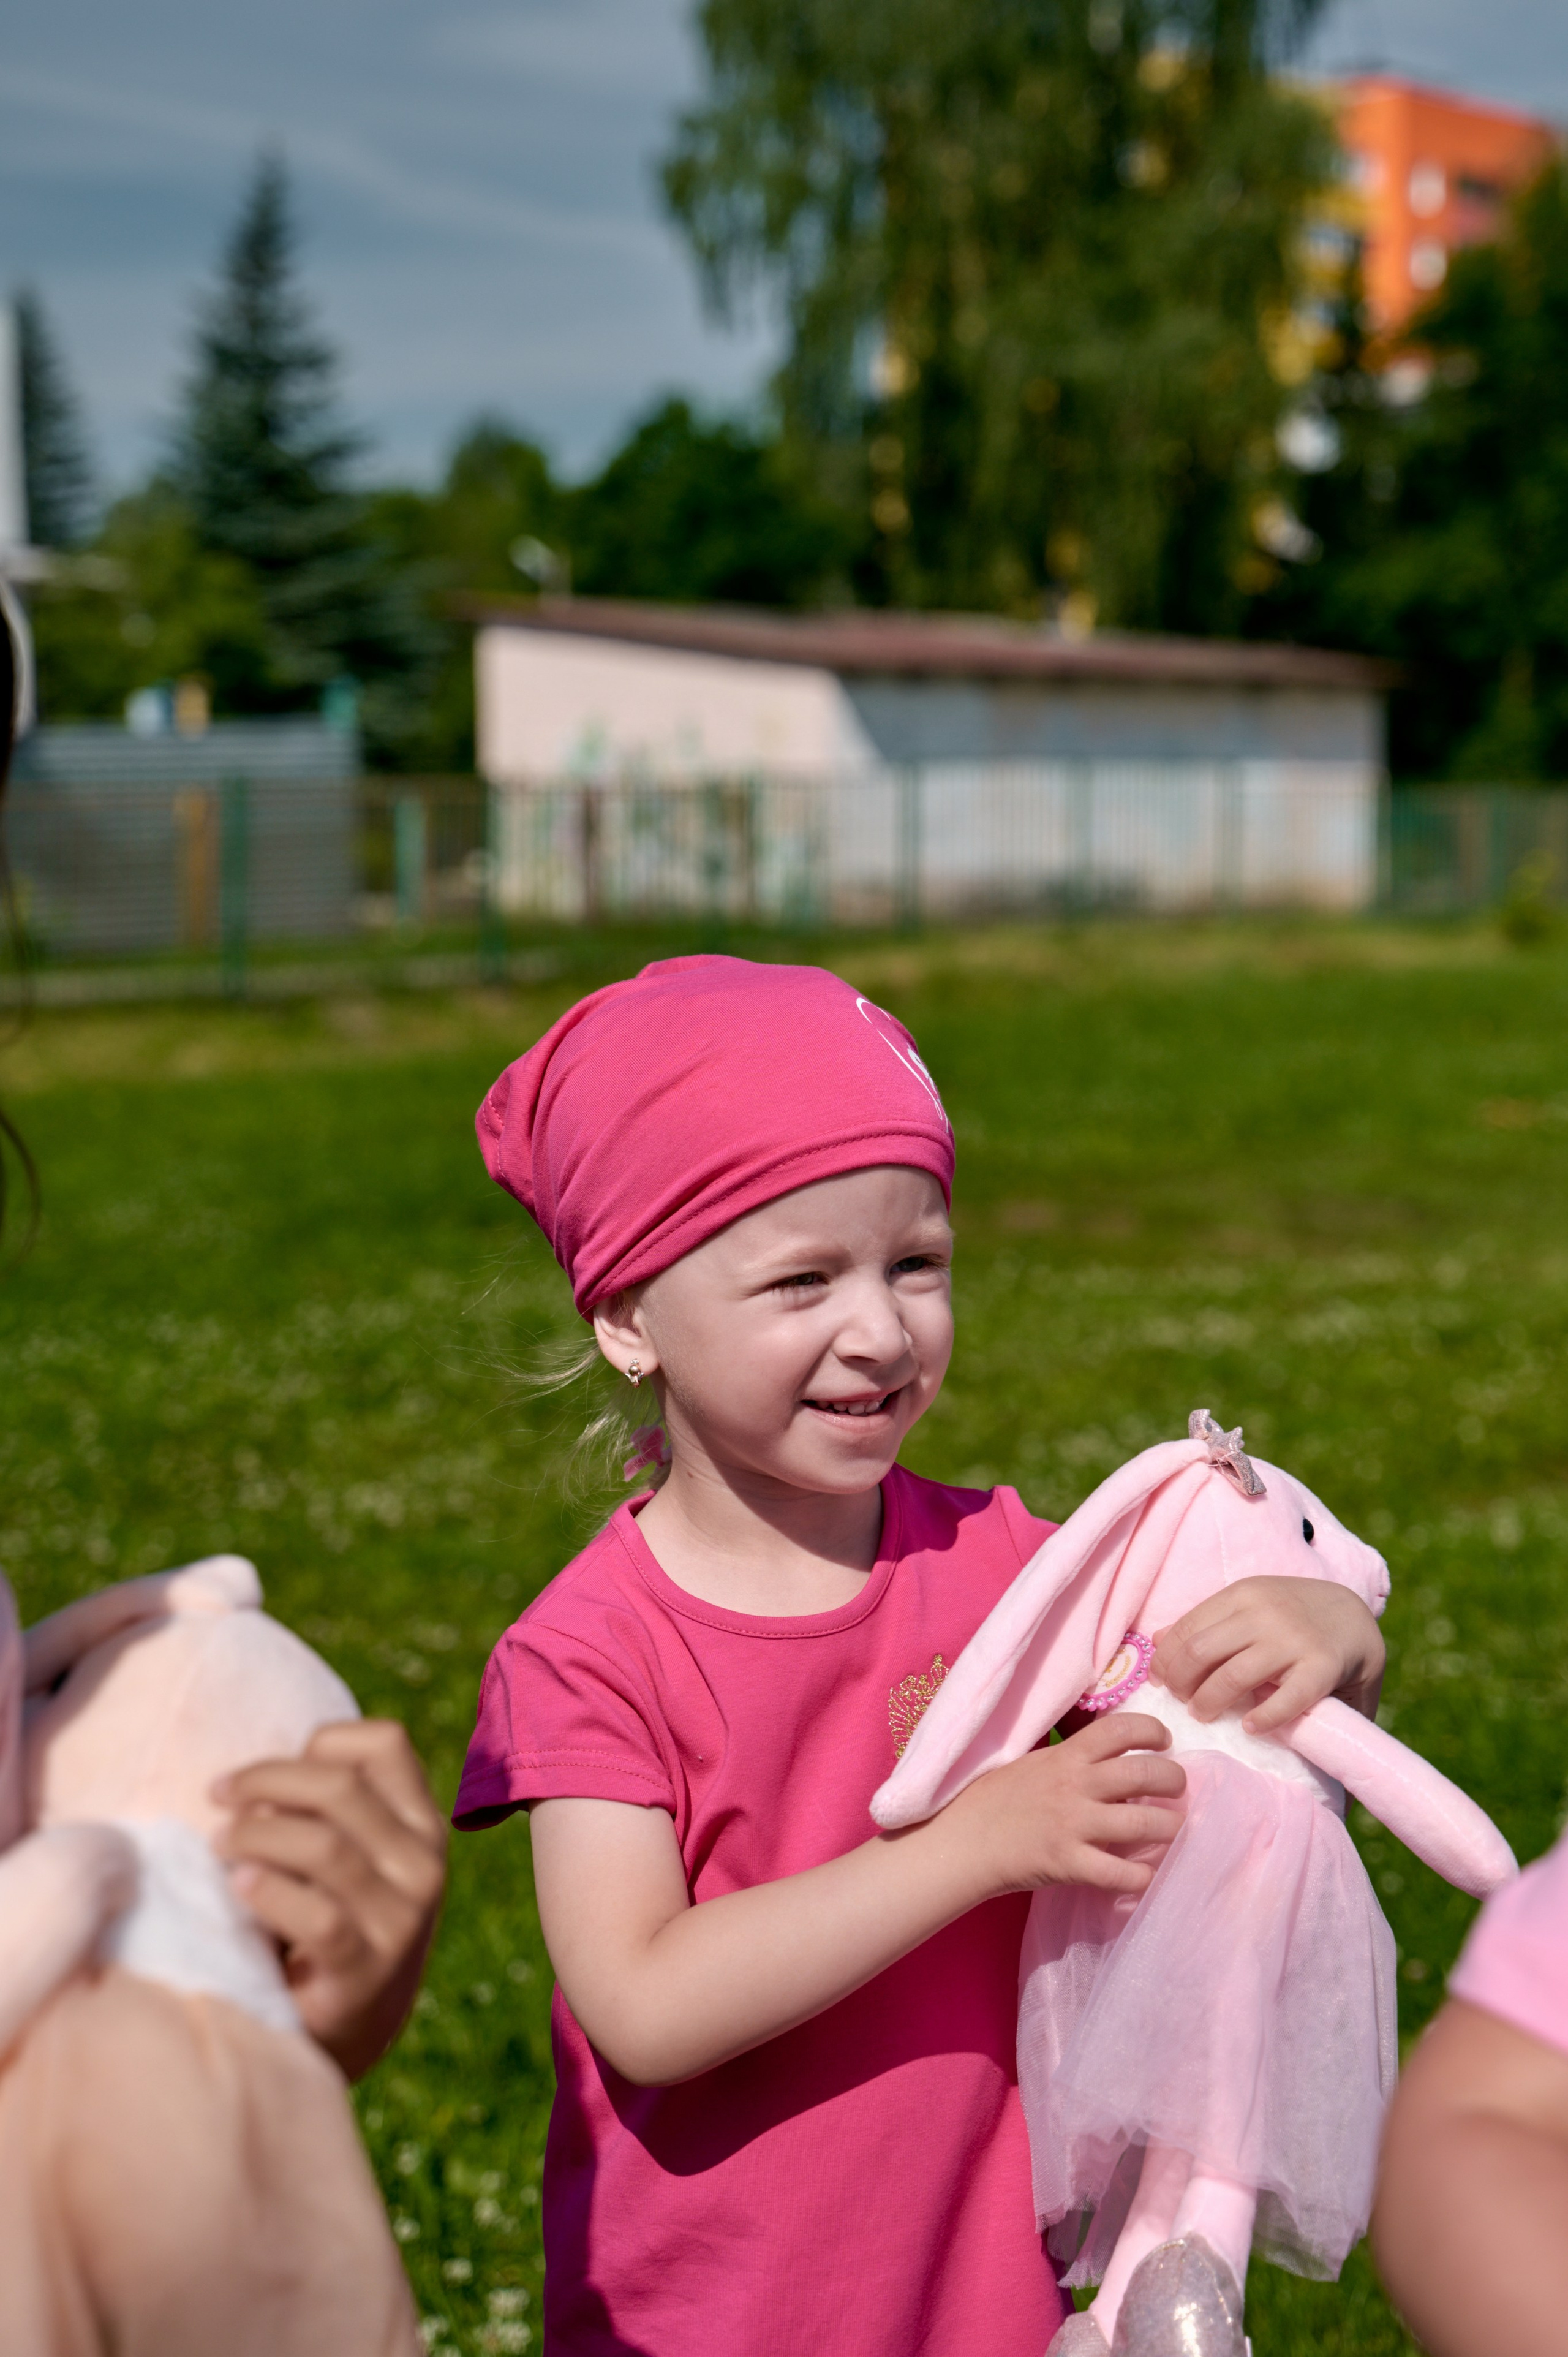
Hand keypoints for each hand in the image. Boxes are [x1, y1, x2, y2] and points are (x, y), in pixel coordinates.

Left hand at [213, 1719, 447, 2079]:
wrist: (345, 2030)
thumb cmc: (327, 1917)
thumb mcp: (350, 1854)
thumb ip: (329, 1807)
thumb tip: (255, 1773)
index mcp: (420, 1823)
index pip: (386, 1743)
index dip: (319, 1743)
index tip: (267, 1774)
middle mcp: (423, 1864)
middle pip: (341, 1787)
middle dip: (264, 1780)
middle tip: (216, 1795)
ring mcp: (401, 1920)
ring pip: (324, 1846)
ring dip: (253, 1835)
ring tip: (217, 1845)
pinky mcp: (365, 1973)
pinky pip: (318, 1917)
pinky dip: (269, 1893)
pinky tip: (237, 1886)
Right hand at [947, 1713, 1185, 1897]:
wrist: (961, 1841)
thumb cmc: (995, 1799)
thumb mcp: (1035, 1763)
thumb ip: (1074, 1761)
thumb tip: (1116, 1761)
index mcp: (1066, 1755)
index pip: (1121, 1728)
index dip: (1153, 1731)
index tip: (1164, 1741)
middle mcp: (1075, 1784)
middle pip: (1145, 1772)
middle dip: (1175, 1780)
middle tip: (1179, 1790)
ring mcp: (1073, 1824)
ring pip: (1144, 1822)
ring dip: (1170, 1827)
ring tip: (1173, 1829)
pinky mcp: (1068, 1863)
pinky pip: (1120, 1873)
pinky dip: (1142, 1877)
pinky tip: (1146, 1875)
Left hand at [1152, 1576, 1384, 1734]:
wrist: (1355, 1617)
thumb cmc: (1293, 1618)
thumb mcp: (1249, 1608)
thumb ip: (1209, 1622)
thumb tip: (1158, 1641)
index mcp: (1242, 1595)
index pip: (1186, 1629)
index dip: (1166, 1661)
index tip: (1163, 1683)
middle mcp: (1264, 1612)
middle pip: (1199, 1652)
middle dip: (1181, 1684)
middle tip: (1184, 1703)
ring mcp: (1294, 1639)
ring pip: (1232, 1677)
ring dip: (1209, 1703)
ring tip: (1205, 1716)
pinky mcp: (1323, 1668)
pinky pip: (1285, 1701)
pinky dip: (1262, 1719)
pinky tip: (1250, 1727)